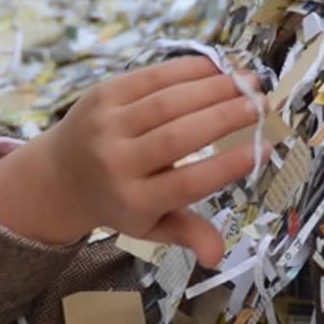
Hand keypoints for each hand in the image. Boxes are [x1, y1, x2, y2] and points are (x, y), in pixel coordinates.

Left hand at [0, 57, 262, 266]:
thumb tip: (218, 256)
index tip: (264, 149)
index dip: (227, 166)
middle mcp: (117, 162)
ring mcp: (107, 124)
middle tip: (263, 105)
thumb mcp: (149, 227)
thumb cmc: (119, 201)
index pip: (186, 184)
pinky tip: (219, 67)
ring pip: (167, 102)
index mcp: (134, 201)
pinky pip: (151, 77)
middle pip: (178, 138)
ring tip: (250, 82)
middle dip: (226, 118)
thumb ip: (186, 234)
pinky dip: (188, 70)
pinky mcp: (103, 94)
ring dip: (214, 87)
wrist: (59, 175)